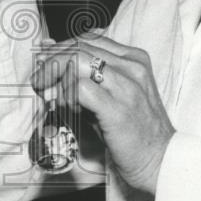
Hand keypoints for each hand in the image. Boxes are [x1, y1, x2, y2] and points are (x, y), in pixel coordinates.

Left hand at [31, 36, 174, 194]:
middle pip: (79, 47)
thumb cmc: (133, 131)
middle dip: (51, 61)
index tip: (46, 65)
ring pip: (78, 61)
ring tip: (49, 94)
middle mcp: (132, 67)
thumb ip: (86, 76)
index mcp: (134, 59)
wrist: (161, 162)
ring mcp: (127, 87)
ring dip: (55, 76)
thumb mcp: (113, 95)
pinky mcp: (118, 110)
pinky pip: (79, 89)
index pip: (88, 39)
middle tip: (39, 80)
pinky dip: (64, 95)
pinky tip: (65, 108)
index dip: (61, 49)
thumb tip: (49, 55)